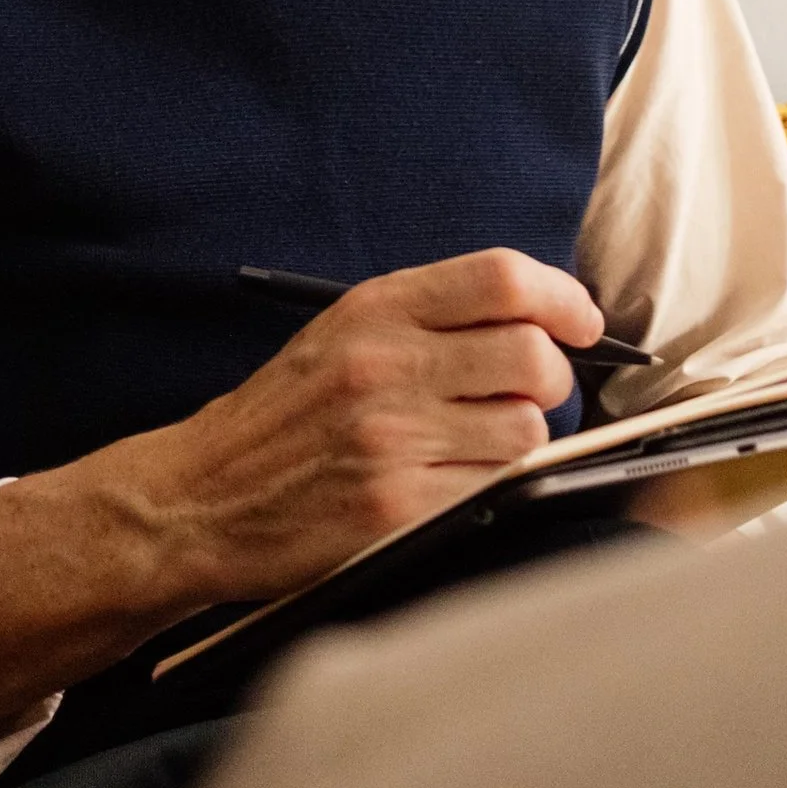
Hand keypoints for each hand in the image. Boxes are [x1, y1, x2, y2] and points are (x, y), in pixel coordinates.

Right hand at [122, 246, 604, 607]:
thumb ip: (431, 316)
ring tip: (476, 445)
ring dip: (520, 442)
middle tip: (530, 394)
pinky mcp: (396, 509)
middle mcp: (385, 365)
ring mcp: (392, 439)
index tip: (583, 323)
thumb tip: (542, 318)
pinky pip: (494, 491)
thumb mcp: (342, 333)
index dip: (562, 297)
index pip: (502, 278)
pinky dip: (490, 490)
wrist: (203, 497)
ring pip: (526, 430)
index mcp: (375, 309)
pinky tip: (452, 484)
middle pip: (532, 355)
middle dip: (551, 377)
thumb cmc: (284, 417)